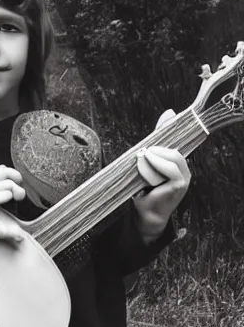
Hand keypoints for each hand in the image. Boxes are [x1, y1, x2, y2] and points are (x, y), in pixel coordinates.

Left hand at [133, 110, 190, 241]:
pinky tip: (147, 168)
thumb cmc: (144, 188)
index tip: (169, 115)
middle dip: (157, 147)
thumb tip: (168, 115)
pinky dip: (156, 167)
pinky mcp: (181, 183)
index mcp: (176, 161)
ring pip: (171, 157)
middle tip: (142, 153)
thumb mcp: (147, 162)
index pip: (177, 139)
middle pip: (173, 147)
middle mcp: (183, 167)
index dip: (172, 127)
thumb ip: (154, 143)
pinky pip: (170, 169)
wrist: (145, 211)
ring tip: (142, 160)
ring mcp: (184, 175)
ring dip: (154, 159)